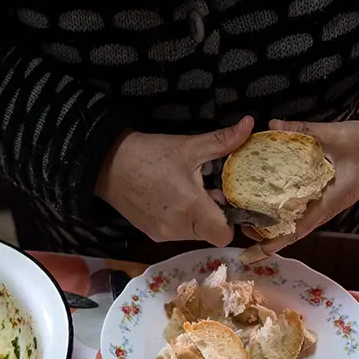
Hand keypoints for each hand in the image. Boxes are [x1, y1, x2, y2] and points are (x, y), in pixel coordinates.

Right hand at [96, 117, 254, 246]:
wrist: (108, 164)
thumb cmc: (150, 154)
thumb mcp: (189, 146)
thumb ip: (224, 140)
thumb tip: (250, 124)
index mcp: (192, 208)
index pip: (225, 235)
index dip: (231, 220)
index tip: (226, 199)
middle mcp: (178, 228)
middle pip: (210, 233)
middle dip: (214, 215)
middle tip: (206, 189)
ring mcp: (163, 234)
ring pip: (194, 234)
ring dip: (197, 217)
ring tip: (186, 191)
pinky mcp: (151, 233)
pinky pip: (177, 233)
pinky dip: (180, 220)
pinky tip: (170, 198)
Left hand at [242, 119, 358, 261]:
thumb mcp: (338, 135)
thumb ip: (305, 130)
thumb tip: (272, 125)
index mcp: (327, 202)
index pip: (295, 230)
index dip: (271, 243)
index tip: (249, 253)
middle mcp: (323, 206)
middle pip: (288, 227)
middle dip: (262, 230)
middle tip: (235, 223)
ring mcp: (325, 200)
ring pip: (292, 216)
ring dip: (270, 217)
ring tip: (244, 211)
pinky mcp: (326, 190)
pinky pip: (300, 201)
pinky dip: (282, 200)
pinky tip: (266, 192)